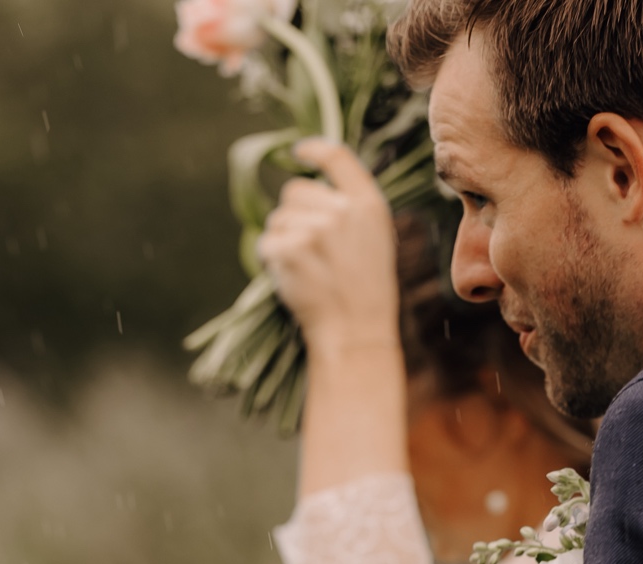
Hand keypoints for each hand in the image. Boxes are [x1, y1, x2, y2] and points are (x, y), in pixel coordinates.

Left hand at [258, 139, 399, 358]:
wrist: (356, 334)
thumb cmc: (365, 294)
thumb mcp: (375, 243)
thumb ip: (351, 210)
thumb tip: (315, 189)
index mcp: (369, 205)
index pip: (338, 158)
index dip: (314, 149)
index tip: (298, 151)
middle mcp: (342, 211)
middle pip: (294, 190)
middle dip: (294, 215)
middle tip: (310, 250)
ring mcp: (316, 229)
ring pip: (278, 217)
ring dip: (283, 240)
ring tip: (306, 269)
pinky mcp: (291, 249)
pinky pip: (267, 242)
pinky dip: (272, 260)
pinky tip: (293, 278)